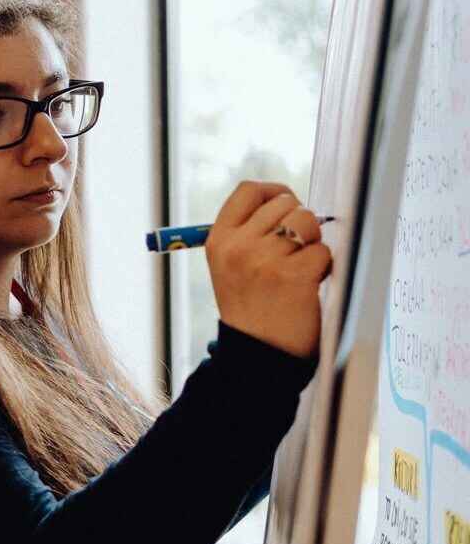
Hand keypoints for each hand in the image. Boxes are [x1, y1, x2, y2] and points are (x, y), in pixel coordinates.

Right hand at [205, 182, 333, 359]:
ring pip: (307, 222)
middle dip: (298, 221)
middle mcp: (238, 247)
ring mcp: (265, 261)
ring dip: (312, 242)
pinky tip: (309, 284)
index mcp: (219, 240)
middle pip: (286, 203)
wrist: (257, 352)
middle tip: (294, 249)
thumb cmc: (250, 305)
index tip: (285, 206)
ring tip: (301, 266)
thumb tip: (289, 201)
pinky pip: (323, 251)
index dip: (275, 192)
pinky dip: (323, 266)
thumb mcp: (229, 265)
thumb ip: (248, 232)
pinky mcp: (294, 277)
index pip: (249, 190)